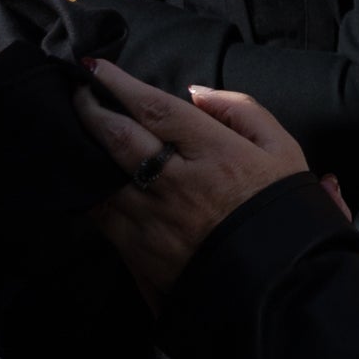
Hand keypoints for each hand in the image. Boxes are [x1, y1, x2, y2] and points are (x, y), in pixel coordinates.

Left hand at [72, 58, 312, 300]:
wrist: (279, 289)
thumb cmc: (284, 216)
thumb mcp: (285, 154)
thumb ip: (245, 113)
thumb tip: (198, 94)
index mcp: (216, 154)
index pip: (156, 109)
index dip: (120, 84)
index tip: (96, 69)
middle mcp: (178, 183)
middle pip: (118, 137)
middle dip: (90, 110)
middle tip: (77, 93)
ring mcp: (154, 219)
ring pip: (101, 177)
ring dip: (82, 150)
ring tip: (73, 132)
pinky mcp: (139, 252)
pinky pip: (101, 214)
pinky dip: (87, 192)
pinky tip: (83, 180)